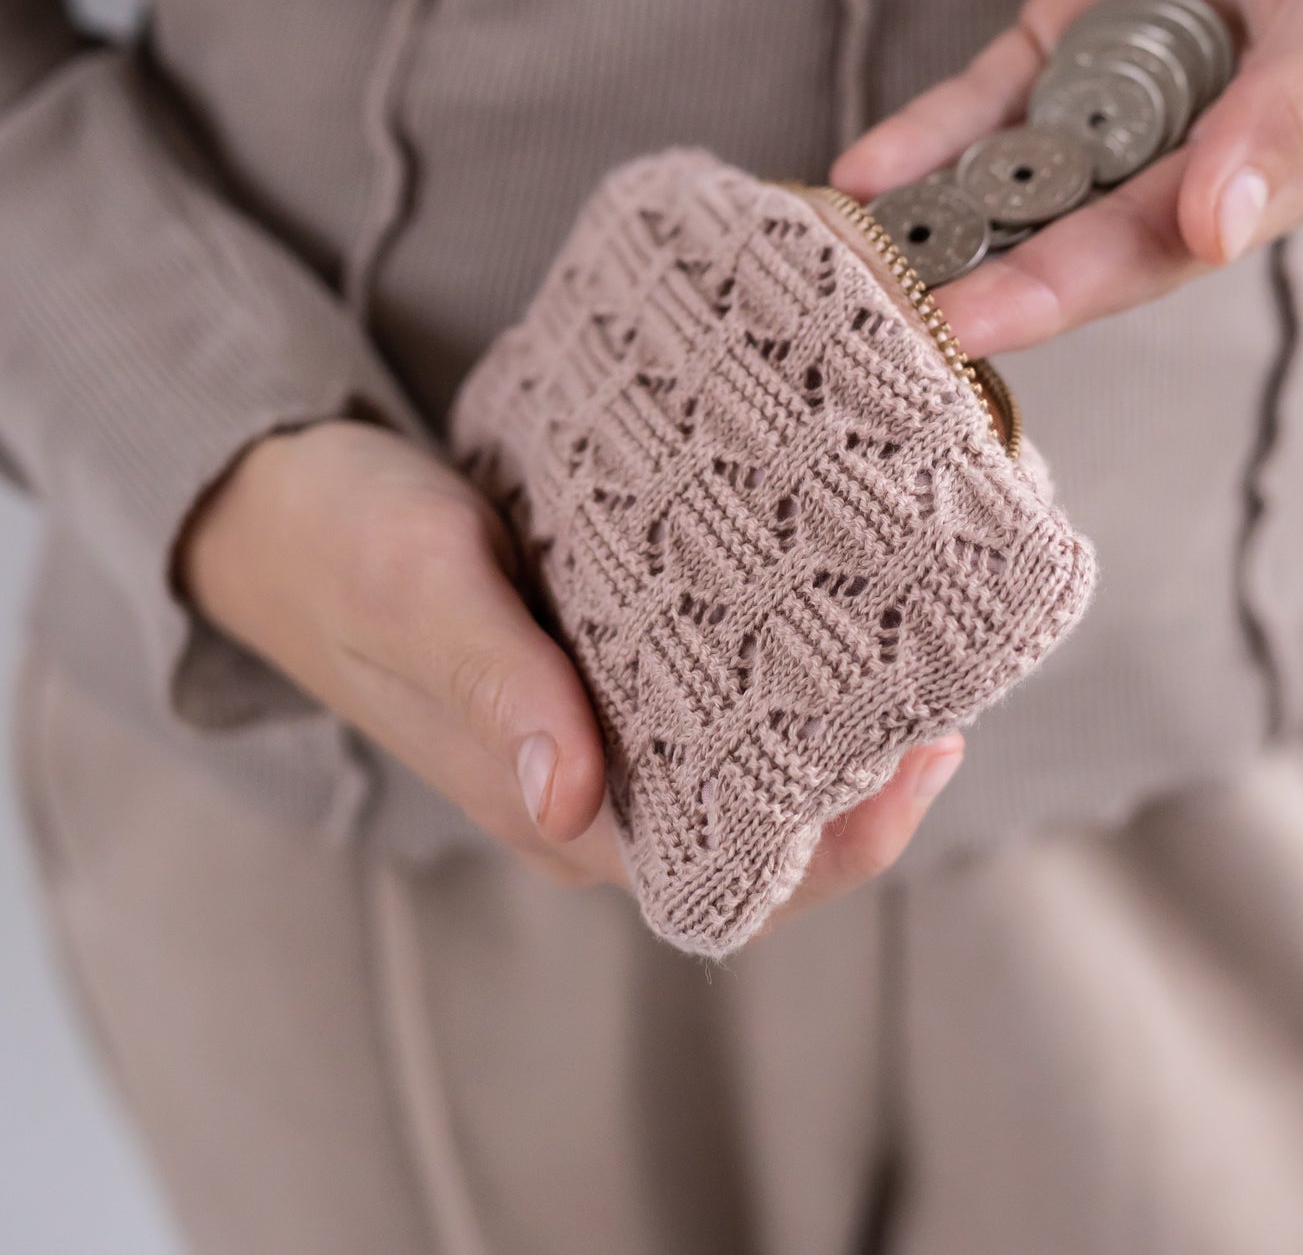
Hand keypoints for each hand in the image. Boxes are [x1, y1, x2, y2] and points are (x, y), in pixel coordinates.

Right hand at [179, 420, 963, 920]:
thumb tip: (576, 799)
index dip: (845, 840)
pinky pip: (708, 689)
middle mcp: (591, 783)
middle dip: (867, 781)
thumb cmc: (343, 547)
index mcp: (554, 804)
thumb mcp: (419, 592)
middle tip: (946, 679)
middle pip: (762, 829)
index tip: (925, 749)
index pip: (731, 876)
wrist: (281, 501)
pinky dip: (776, 661)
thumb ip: (497, 688)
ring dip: (832, 719)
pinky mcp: (598, 665)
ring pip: (744, 757)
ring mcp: (597, 728)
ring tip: (912, 638)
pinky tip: (827, 600)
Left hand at [833, 0, 1302, 352]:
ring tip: (849, 256)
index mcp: (1302, 153)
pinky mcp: (1078, 29)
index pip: (1167, 245)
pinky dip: (933, 136)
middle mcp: (1214, 139)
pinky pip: (996, 98)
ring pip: (1031, 175)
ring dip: (946, 219)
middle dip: (986, 275)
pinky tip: (867, 170)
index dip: (1066, 292)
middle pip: (1084, 228)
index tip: (967, 329)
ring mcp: (1137, 87)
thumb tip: (1218, 230)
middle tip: (881, 317)